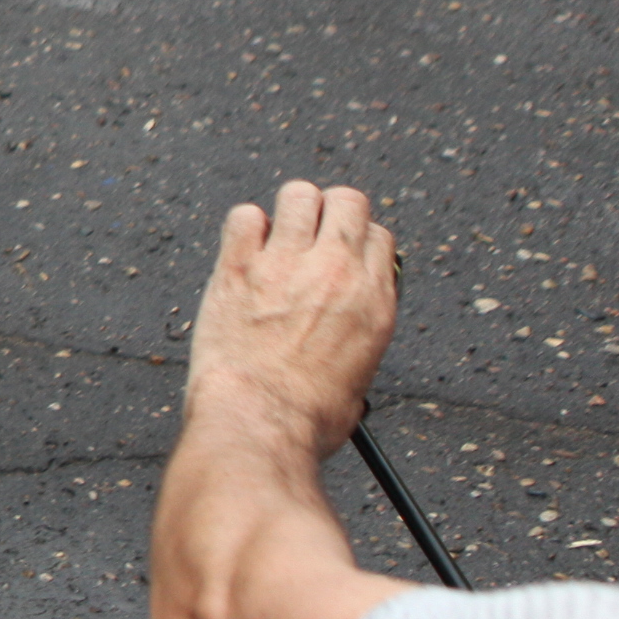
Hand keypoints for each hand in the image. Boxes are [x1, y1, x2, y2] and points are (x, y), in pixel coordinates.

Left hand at [181, 181, 398, 464]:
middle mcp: (336, 272)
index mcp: (374, 300)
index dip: (357, 242)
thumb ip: (358, 336)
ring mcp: (287, 263)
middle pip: (347, 201)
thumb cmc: (306, 419)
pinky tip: (241, 252)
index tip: (339, 255)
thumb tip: (344, 330)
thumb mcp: (359, 377)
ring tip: (276, 239)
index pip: (379, 237)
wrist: (259, 424)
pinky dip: (244, 228)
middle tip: (309, 236)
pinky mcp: (239, 265)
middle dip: (330, 211)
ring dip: (288, 211)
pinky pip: (245, 215)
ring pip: (298, 195)